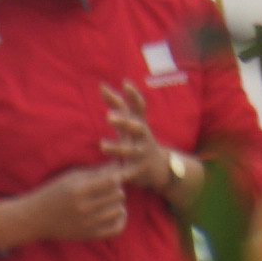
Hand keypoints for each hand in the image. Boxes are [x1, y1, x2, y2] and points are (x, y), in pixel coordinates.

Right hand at [0, 162, 127, 250]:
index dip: (115, 176)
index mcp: (78, 190)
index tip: (108, 177)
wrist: (33, 219)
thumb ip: (95, 171)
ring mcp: (87, 224)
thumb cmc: (52, 194)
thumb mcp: (70, 178)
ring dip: (117, 204)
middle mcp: (84, 208)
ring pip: (119, 210)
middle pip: (119, 194)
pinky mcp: (88, 235)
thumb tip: (118, 164)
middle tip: (108, 190)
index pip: (113, 180)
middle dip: (116, 189)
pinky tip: (115, 214)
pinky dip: (121, 220)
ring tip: (109, 201)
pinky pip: (117, 229)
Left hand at [104, 82, 192, 199]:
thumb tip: (101, 85)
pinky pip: (128, 173)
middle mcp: (143, 137)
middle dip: (124, 121)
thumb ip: (117, 105)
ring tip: (102, 145)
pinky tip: (113, 177)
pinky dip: (121, 175)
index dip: (133, 95)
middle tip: (108, 116)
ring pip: (130, 151)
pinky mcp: (138, 171)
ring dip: (117, 148)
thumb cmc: (138, 140)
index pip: (138, 107)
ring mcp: (142, 154)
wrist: (160, 168)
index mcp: (139, 124)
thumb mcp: (130, 122)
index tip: (125, 83)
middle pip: (136, 127)